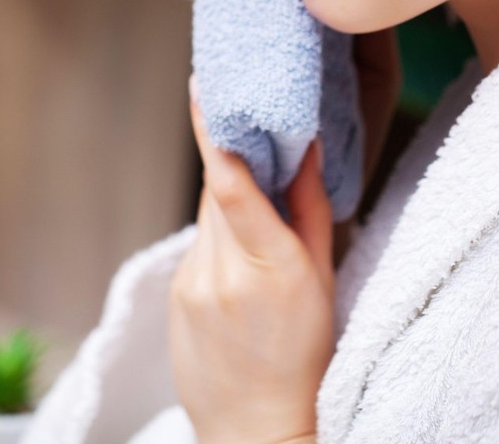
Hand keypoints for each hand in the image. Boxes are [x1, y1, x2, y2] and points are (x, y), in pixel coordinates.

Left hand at [169, 80, 334, 443]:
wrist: (256, 430)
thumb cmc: (306, 359)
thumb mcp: (324, 282)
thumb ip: (310, 210)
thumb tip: (302, 143)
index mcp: (270, 268)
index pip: (231, 185)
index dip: (214, 132)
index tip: (203, 88)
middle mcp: (220, 273)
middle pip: (217, 190)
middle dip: (235, 163)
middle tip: (249, 127)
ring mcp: (189, 285)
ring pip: (207, 217)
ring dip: (228, 206)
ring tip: (258, 230)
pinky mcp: (173, 294)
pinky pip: (197, 246)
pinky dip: (217, 239)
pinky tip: (239, 268)